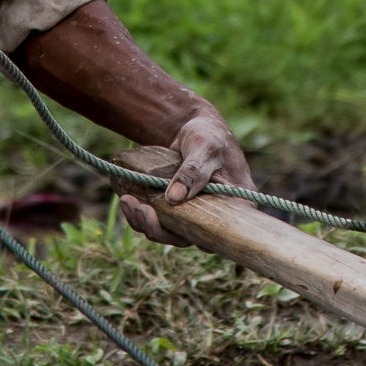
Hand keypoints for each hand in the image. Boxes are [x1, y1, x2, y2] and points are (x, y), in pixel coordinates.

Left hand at [117, 109, 255, 247]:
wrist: (191, 127)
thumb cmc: (208, 135)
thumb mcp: (204, 148)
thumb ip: (192, 171)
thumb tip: (174, 199)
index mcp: (238, 205)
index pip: (222, 233)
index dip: (198, 238)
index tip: (176, 229)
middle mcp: (218, 216)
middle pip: (190, 237)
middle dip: (161, 230)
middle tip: (141, 210)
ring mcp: (196, 215)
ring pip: (170, 233)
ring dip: (146, 223)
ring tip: (128, 202)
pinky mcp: (177, 211)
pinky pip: (159, 222)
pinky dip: (141, 215)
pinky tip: (127, 200)